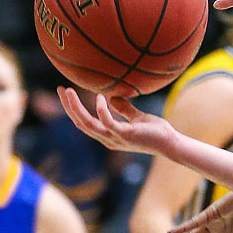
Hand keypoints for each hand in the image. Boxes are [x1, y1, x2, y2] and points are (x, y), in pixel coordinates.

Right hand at [57, 87, 177, 155]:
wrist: (170, 143)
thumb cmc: (155, 131)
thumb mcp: (137, 117)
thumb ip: (125, 109)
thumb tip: (112, 97)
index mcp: (108, 135)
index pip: (84, 122)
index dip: (73, 109)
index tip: (66, 92)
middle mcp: (108, 139)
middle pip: (80, 123)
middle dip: (69, 106)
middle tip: (61, 89)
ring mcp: (115, 138)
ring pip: (88, 124)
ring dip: (76, 108)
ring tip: (69, 91)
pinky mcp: (126, 135)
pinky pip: (108, 123)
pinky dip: (102, 110)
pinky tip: (100, 97)